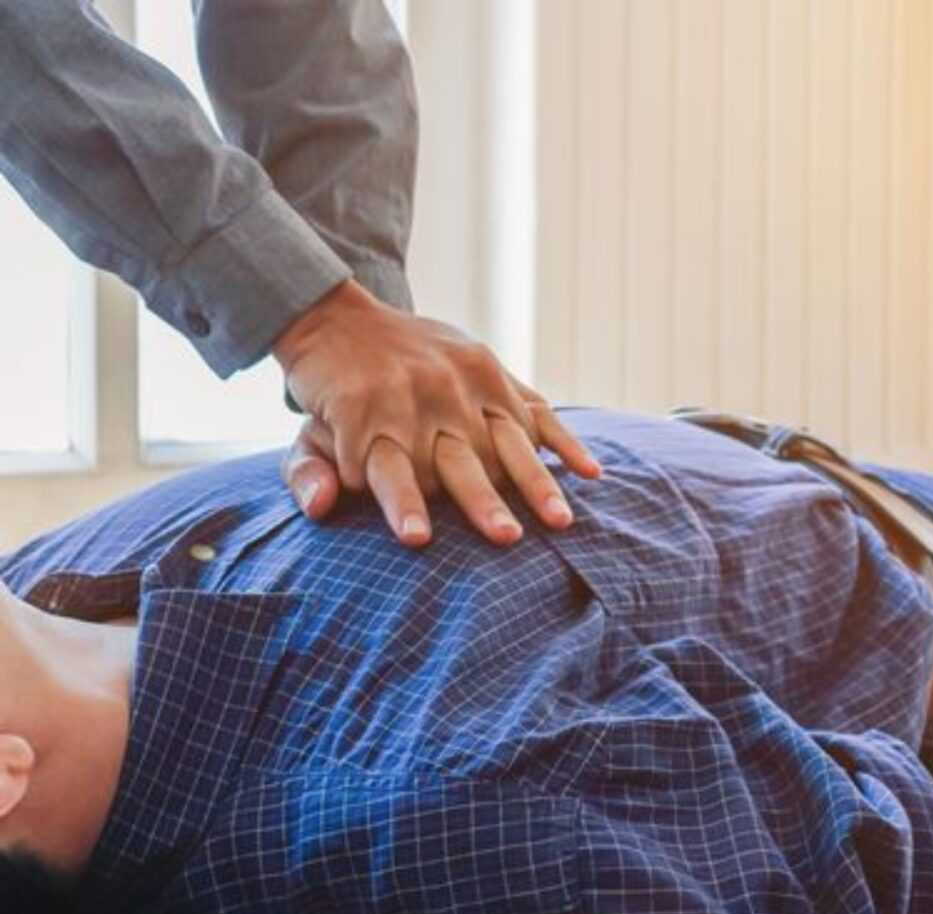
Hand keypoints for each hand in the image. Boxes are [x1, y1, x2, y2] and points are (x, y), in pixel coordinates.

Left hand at [273, 280, 601, 546]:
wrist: (345, 323)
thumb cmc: (331, 399)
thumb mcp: (307, 433)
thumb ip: (308, 472)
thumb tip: (321, 508)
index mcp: (372, 414)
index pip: (391, 467)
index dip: (404, 504)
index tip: (418, 539)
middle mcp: (425, 398)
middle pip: (458, 461)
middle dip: (481, 500)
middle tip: (505, 538)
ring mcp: (466, 384)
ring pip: (508, 441)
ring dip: (534, 483)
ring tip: (558, 521)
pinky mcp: (494, 374)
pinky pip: (538, 411)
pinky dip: (566, 443)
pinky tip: (591, 474)